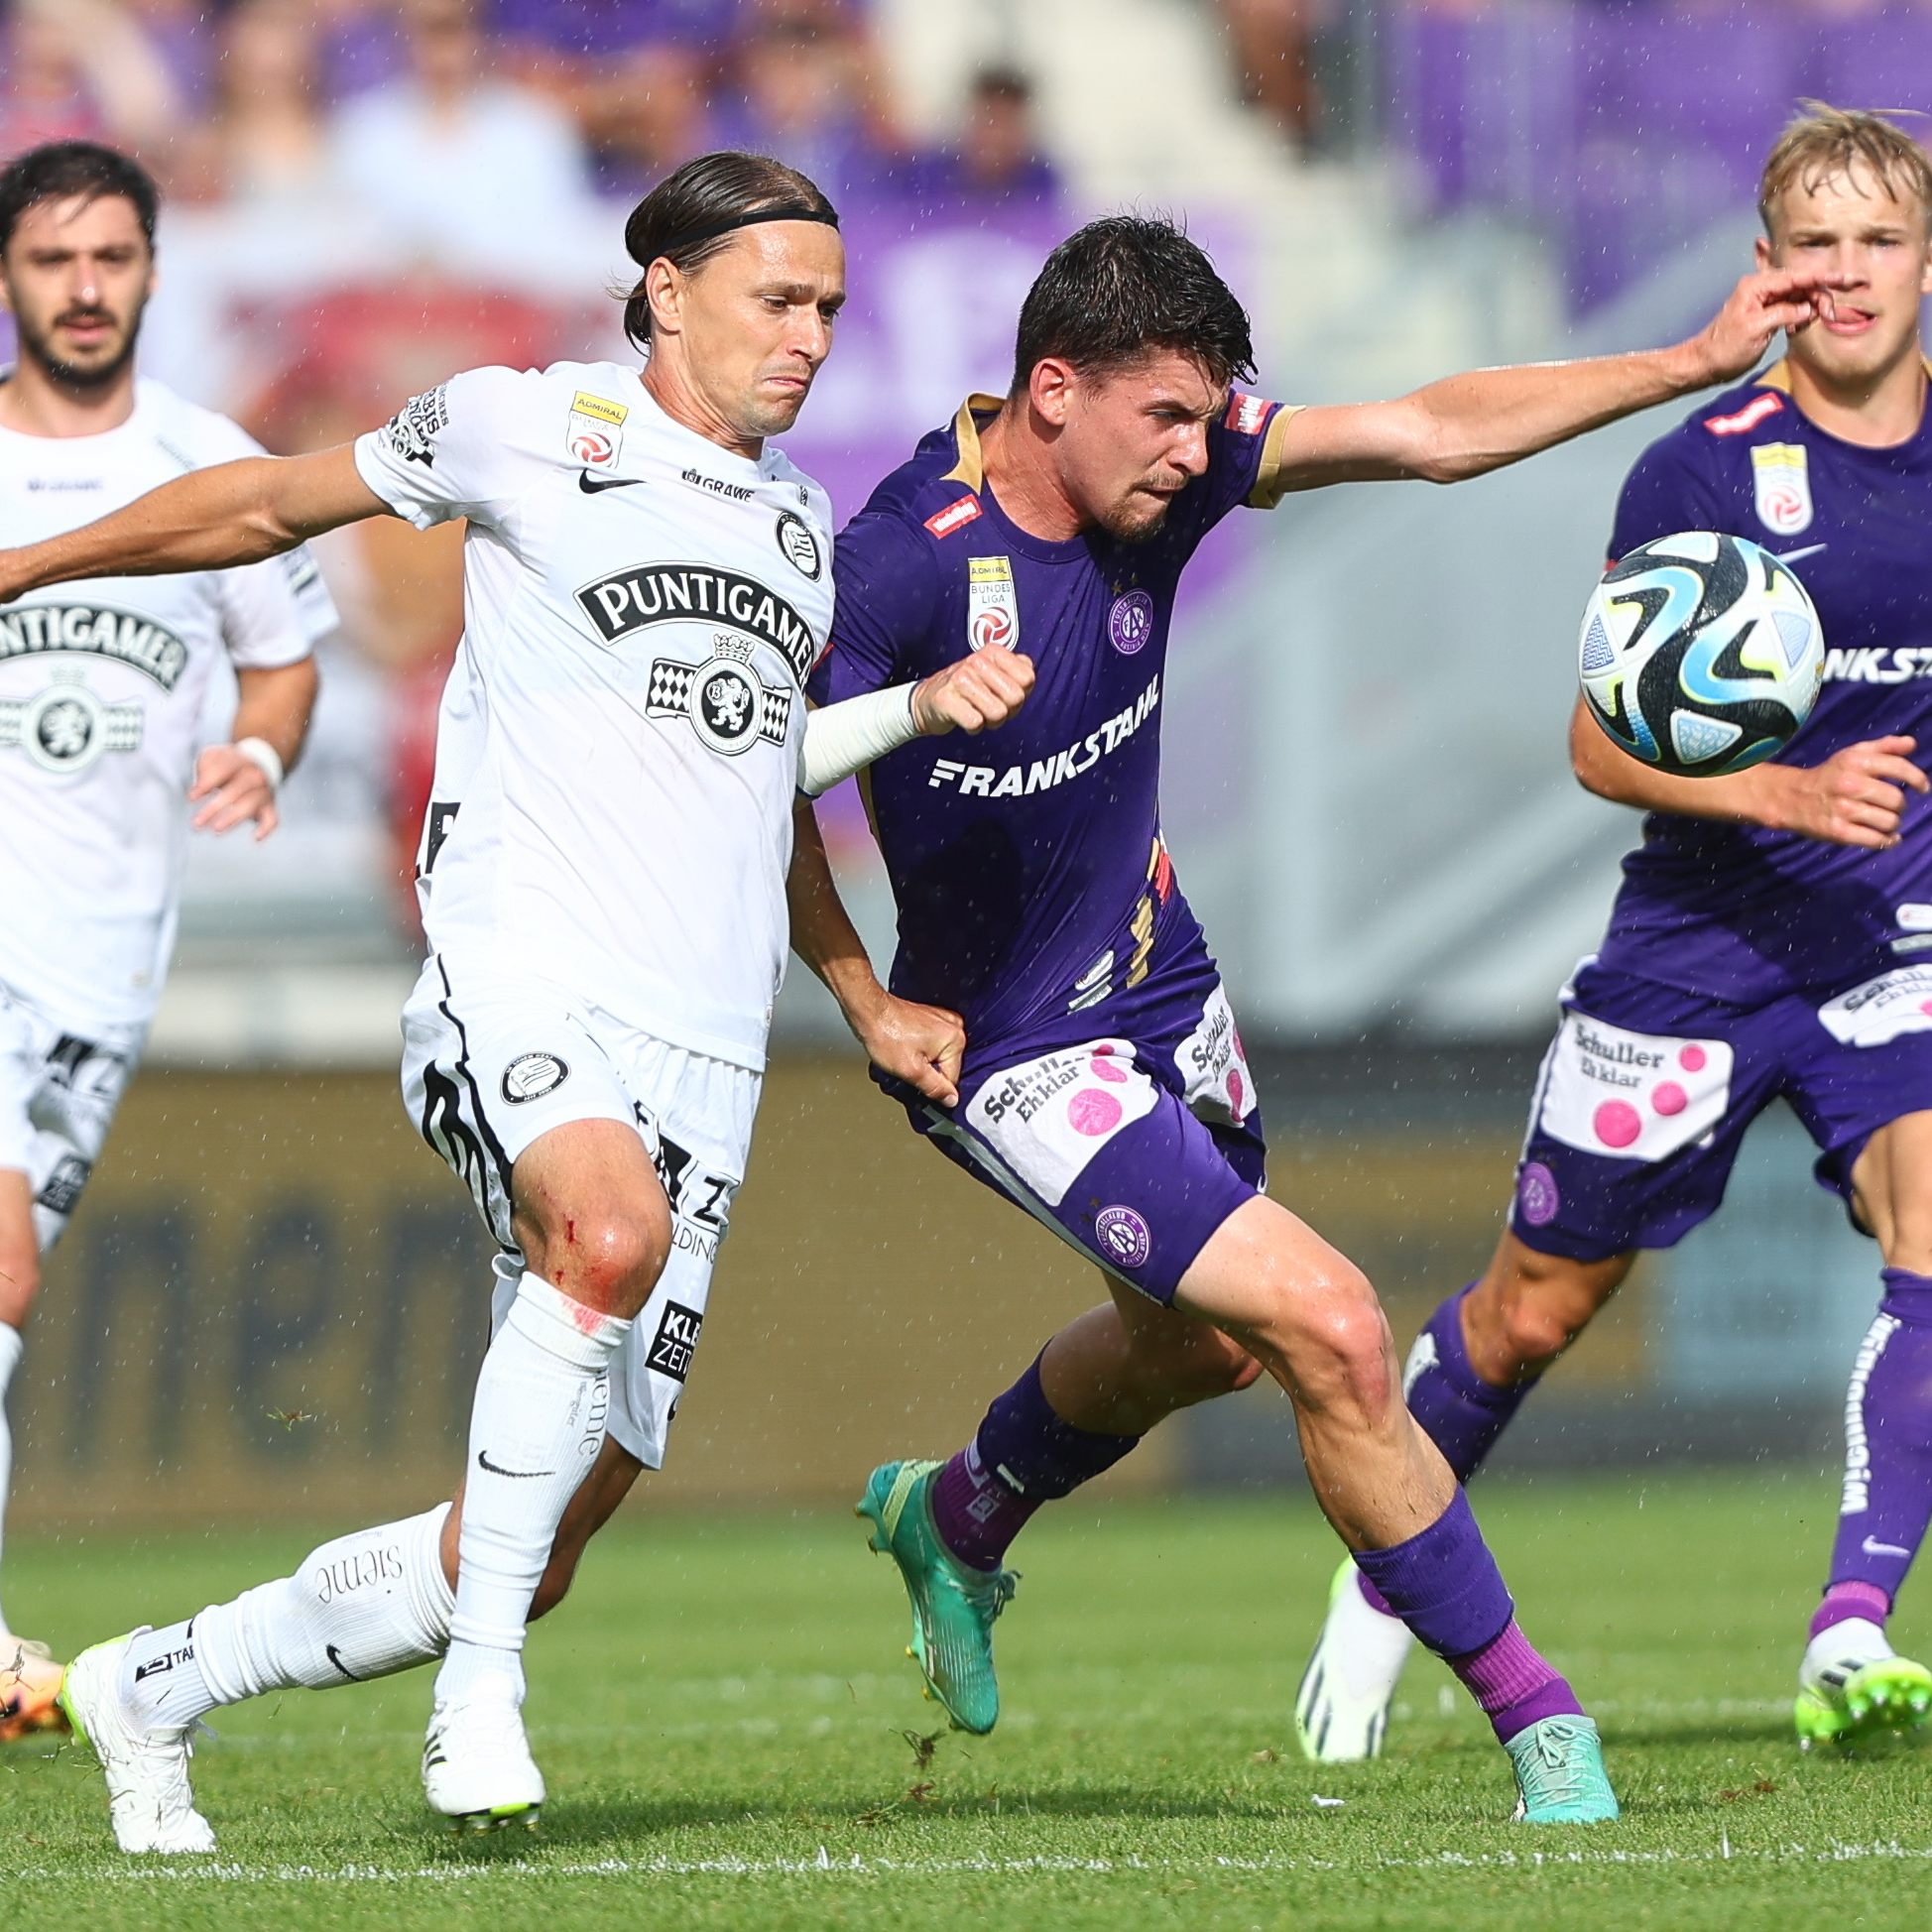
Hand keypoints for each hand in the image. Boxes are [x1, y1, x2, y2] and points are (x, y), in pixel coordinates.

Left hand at [189, 743, 278, 840]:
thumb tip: (198, 790)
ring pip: (250, 805)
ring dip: (234, 817)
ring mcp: (263, 793)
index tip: (191, 798)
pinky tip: (256, 837)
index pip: (223, 770)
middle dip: (215, 807)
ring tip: (216, 829)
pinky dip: (266, 828)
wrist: (258, 764)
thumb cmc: (228, 765)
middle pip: (236, 790)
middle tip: (198, 823)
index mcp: (240, 761)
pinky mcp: (269, 807)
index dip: (207, 783)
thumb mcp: (213, 757)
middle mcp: (255, 776)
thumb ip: (205, 768)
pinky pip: (272, 819)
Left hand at [845, 985, 965, 1109]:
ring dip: (922, 1061)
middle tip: (907, 1065)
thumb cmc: (886, 1034)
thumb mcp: (911, 1071)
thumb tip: (951, 1099)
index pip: (952, 1079)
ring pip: (937, 1057)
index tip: (916, 1080)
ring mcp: (942, 1020)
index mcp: (955, 1039)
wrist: (869, 1011)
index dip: (933, 1086)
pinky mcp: (932, 1019)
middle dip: (927, 1072)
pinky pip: (931, 1045)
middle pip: (946, 1067)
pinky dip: (919, 1050)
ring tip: (904, 1053)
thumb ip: (935, 1088)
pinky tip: (905, 1047)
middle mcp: (953, 1027)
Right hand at [911, 651, 1034, 735]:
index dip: (1021, 694)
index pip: (1027, 679)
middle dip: (1007, 711)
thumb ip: (1019, 669)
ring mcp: (960, 679)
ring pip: (998, 713)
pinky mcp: (946, 699)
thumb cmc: (968, 689)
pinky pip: (976, 723)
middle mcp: (977, 661)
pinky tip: (966, 719)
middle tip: (991, 708)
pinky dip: (974, 728)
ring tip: (978, 713)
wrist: (928, 700)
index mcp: (992, 652)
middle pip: (1015, 698)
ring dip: (990, 721)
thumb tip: (1028, 674)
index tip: (1004, 695)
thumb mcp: (995, 672)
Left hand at [1678, 268, 1857, 386]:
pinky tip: (1797, 330)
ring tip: (1807, 327)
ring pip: (1800, 296)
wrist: (1703, 365)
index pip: (1798, 276)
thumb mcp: (1756, 331)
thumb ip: (1785, 314)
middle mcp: (1761, 288)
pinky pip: (1792, 309)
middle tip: (1830, 316)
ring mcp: (1764, 300)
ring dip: (1811, 309)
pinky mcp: (1766, 313)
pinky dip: (1801, 317)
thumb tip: (1809, 308)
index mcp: (1757, 286)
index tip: (1847, 279)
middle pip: (1803, 284)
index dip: (1825, 278)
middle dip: (1820, 297)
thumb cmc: (1723, 350)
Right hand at [1762, 735, 1928, 847]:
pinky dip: (1886, 841)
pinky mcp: (1837, 831)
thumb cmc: (1829, 775)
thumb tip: (1911, 744)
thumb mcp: (1851, 754)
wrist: (1791, 798)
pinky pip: (1874, 840)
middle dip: (1899, 807)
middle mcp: (1850, 784)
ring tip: (1885, 822)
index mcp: (1856, 762)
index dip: (1917, 779)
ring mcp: (1843, 810)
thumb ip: (1883, 747)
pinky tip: (1887, 839)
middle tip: (1891, 808)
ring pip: (1888, 822)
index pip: (1898, 768)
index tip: (1922, 788)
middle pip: (1896, 800)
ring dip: (1893, 825)